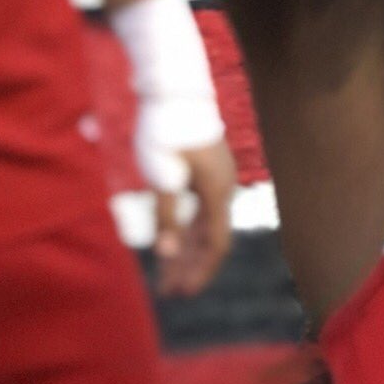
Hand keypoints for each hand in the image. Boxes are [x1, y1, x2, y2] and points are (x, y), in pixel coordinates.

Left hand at [153, 139, 236, 296]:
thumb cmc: (165, 130)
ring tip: (166, 276)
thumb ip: (166, 215)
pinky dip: (185, 230)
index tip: (183, 293)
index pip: (216, 244)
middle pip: (210, 239)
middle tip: (170, 294)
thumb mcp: (161, 174)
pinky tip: (171, 244)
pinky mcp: (205, 173)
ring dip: (185, 251)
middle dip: (189, 267)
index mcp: (216, 191)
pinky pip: (199, 211)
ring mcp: (216, 180)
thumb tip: (165, 254)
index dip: (200, 271)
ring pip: (203, 226)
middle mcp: (222, 188)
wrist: (174, 89)